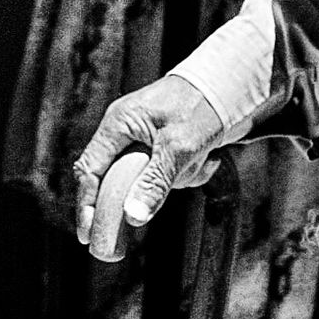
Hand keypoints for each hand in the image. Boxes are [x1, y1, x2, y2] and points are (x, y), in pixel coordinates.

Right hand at [73, 75, 223, 257]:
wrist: (232, 83)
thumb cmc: (201, 105)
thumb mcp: (179, 146)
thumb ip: (155, 182)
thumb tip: (132, 217)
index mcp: (118, 124)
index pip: (89, 169)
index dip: (86, 204)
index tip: (87, 236)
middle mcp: (126, 131)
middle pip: (118, 179)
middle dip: (145, 192)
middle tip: (147, 220)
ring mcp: (145, 139)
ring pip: (147, 179)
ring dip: (177, 179)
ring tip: (201, 160)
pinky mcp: (165, 146)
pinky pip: (167, 173)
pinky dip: (188, 172)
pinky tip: (209, 158)